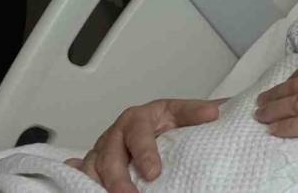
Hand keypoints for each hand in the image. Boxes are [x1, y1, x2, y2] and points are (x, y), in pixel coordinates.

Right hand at [64, 98, 223, 192]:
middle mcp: (116, 134)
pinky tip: (90, 192)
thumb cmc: (168, 121)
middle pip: (110, 156)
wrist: (158, 126)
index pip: (138, 133)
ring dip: (99, 186)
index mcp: (138, 118)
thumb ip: (196, 113)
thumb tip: (213, 112)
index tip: (154, 173)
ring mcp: (102, 151)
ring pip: (92, 168)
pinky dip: (84, 185)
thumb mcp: (183, 113)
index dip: (144, 153)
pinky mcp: (96, 166)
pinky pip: (84, 176)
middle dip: (118, 179)